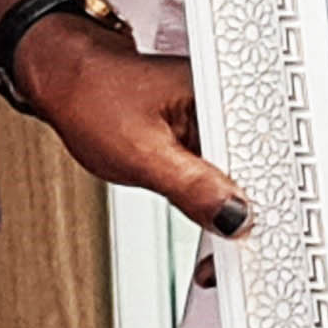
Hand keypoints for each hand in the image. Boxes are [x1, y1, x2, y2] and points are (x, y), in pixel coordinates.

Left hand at [15, 17, 255, 237]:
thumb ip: (192, 188)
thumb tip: (235, 217)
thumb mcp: (141, 154)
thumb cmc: (93, 99)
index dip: (262, 203)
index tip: (250, 239)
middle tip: (231, 247)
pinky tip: (208, 214)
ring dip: (231, 206)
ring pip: (239, 171)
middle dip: (249, 211)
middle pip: (257, 165)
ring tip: (220, 240)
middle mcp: (224, 100)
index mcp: (221, 94)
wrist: (65, 80)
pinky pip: (221, 167)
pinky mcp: (202, 127)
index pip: (263, 156)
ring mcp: (214, 114)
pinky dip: (215, 195)